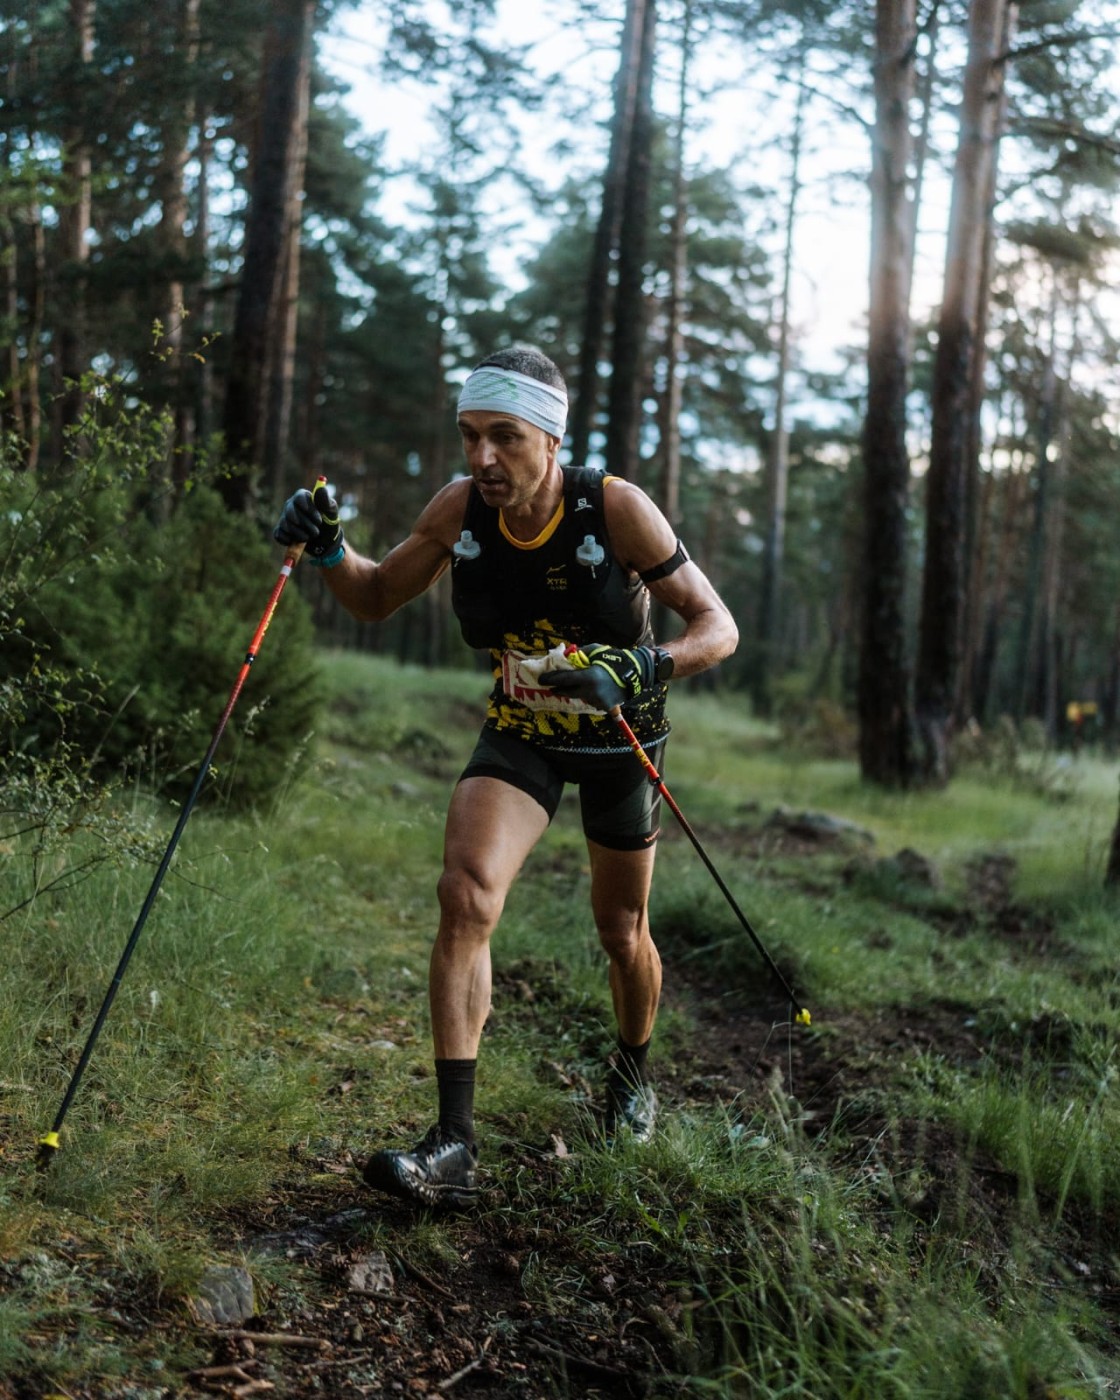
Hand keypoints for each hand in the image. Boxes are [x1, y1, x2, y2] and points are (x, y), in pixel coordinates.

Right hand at [274, 482, 343, 559]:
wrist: (324, 541)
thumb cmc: (328, 522)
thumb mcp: (331, 512)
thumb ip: (326, 501)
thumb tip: (321, 488)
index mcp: (303, 497)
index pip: (299, 497)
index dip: (308, 508)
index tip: (318, 519)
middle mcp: (291, 505)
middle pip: (290, 511)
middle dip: (305, 524)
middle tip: (316, 532)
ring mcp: (284, 517)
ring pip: (285, 524)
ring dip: (299, 534)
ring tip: (310, 537)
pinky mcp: (281, 530)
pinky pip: (278, 534)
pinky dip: (288, 540)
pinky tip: (297, 542)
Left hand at [540, 644, 655, 710]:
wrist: (636, 674)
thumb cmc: (615, 659)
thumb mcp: (596, 651)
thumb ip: (580, 654)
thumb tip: (566, 657)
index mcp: (588, 677)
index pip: (563, 679)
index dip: (550, 679)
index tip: (541, 679)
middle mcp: (590, 691)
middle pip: (567, 692)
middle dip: (559, 689)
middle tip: (553, 686)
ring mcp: (597, 701)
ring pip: (580, 697)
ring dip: (577, 692)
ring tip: (582, 685)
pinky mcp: (604, 707)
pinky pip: (591, 701)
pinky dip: (590, 696)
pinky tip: (596, 689)